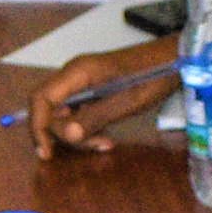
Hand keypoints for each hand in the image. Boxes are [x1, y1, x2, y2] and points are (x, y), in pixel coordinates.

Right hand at [27, 49, 173, 160]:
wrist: (173, 59)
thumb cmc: (152, 76)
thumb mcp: (125, 101)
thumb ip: (94, 118)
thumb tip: (66, 136)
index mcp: (77, 72)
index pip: (40, 99)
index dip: (38, 127)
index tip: (47, 153)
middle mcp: (74, 75)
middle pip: (50, 109)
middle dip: (65, 134)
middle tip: (94, 146)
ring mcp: (82, 82)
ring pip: (64, 114)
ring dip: (79, 133)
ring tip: (105, 143)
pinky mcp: (92, 89)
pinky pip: (78, 112)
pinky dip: (88, 127)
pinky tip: (105, 137)